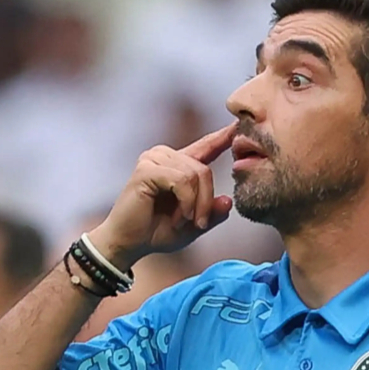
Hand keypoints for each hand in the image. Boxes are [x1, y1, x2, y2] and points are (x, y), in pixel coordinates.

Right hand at [87, 123, 236, 268]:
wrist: (129, 243)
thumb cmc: (157, 232)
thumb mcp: (194, 225)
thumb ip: (212, 213)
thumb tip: (228, 201)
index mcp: (179, 164)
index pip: (206, 146)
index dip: (224, 136)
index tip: (239, 125)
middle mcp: (166, 156)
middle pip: (204, 170)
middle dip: (206, 201)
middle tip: (198, 224)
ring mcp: (154, 160)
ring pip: (194, 174)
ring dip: (195, 204)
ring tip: (184, 222)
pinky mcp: (146, 169)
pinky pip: (181, 181)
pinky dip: (185, 202)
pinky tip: (178, 218)